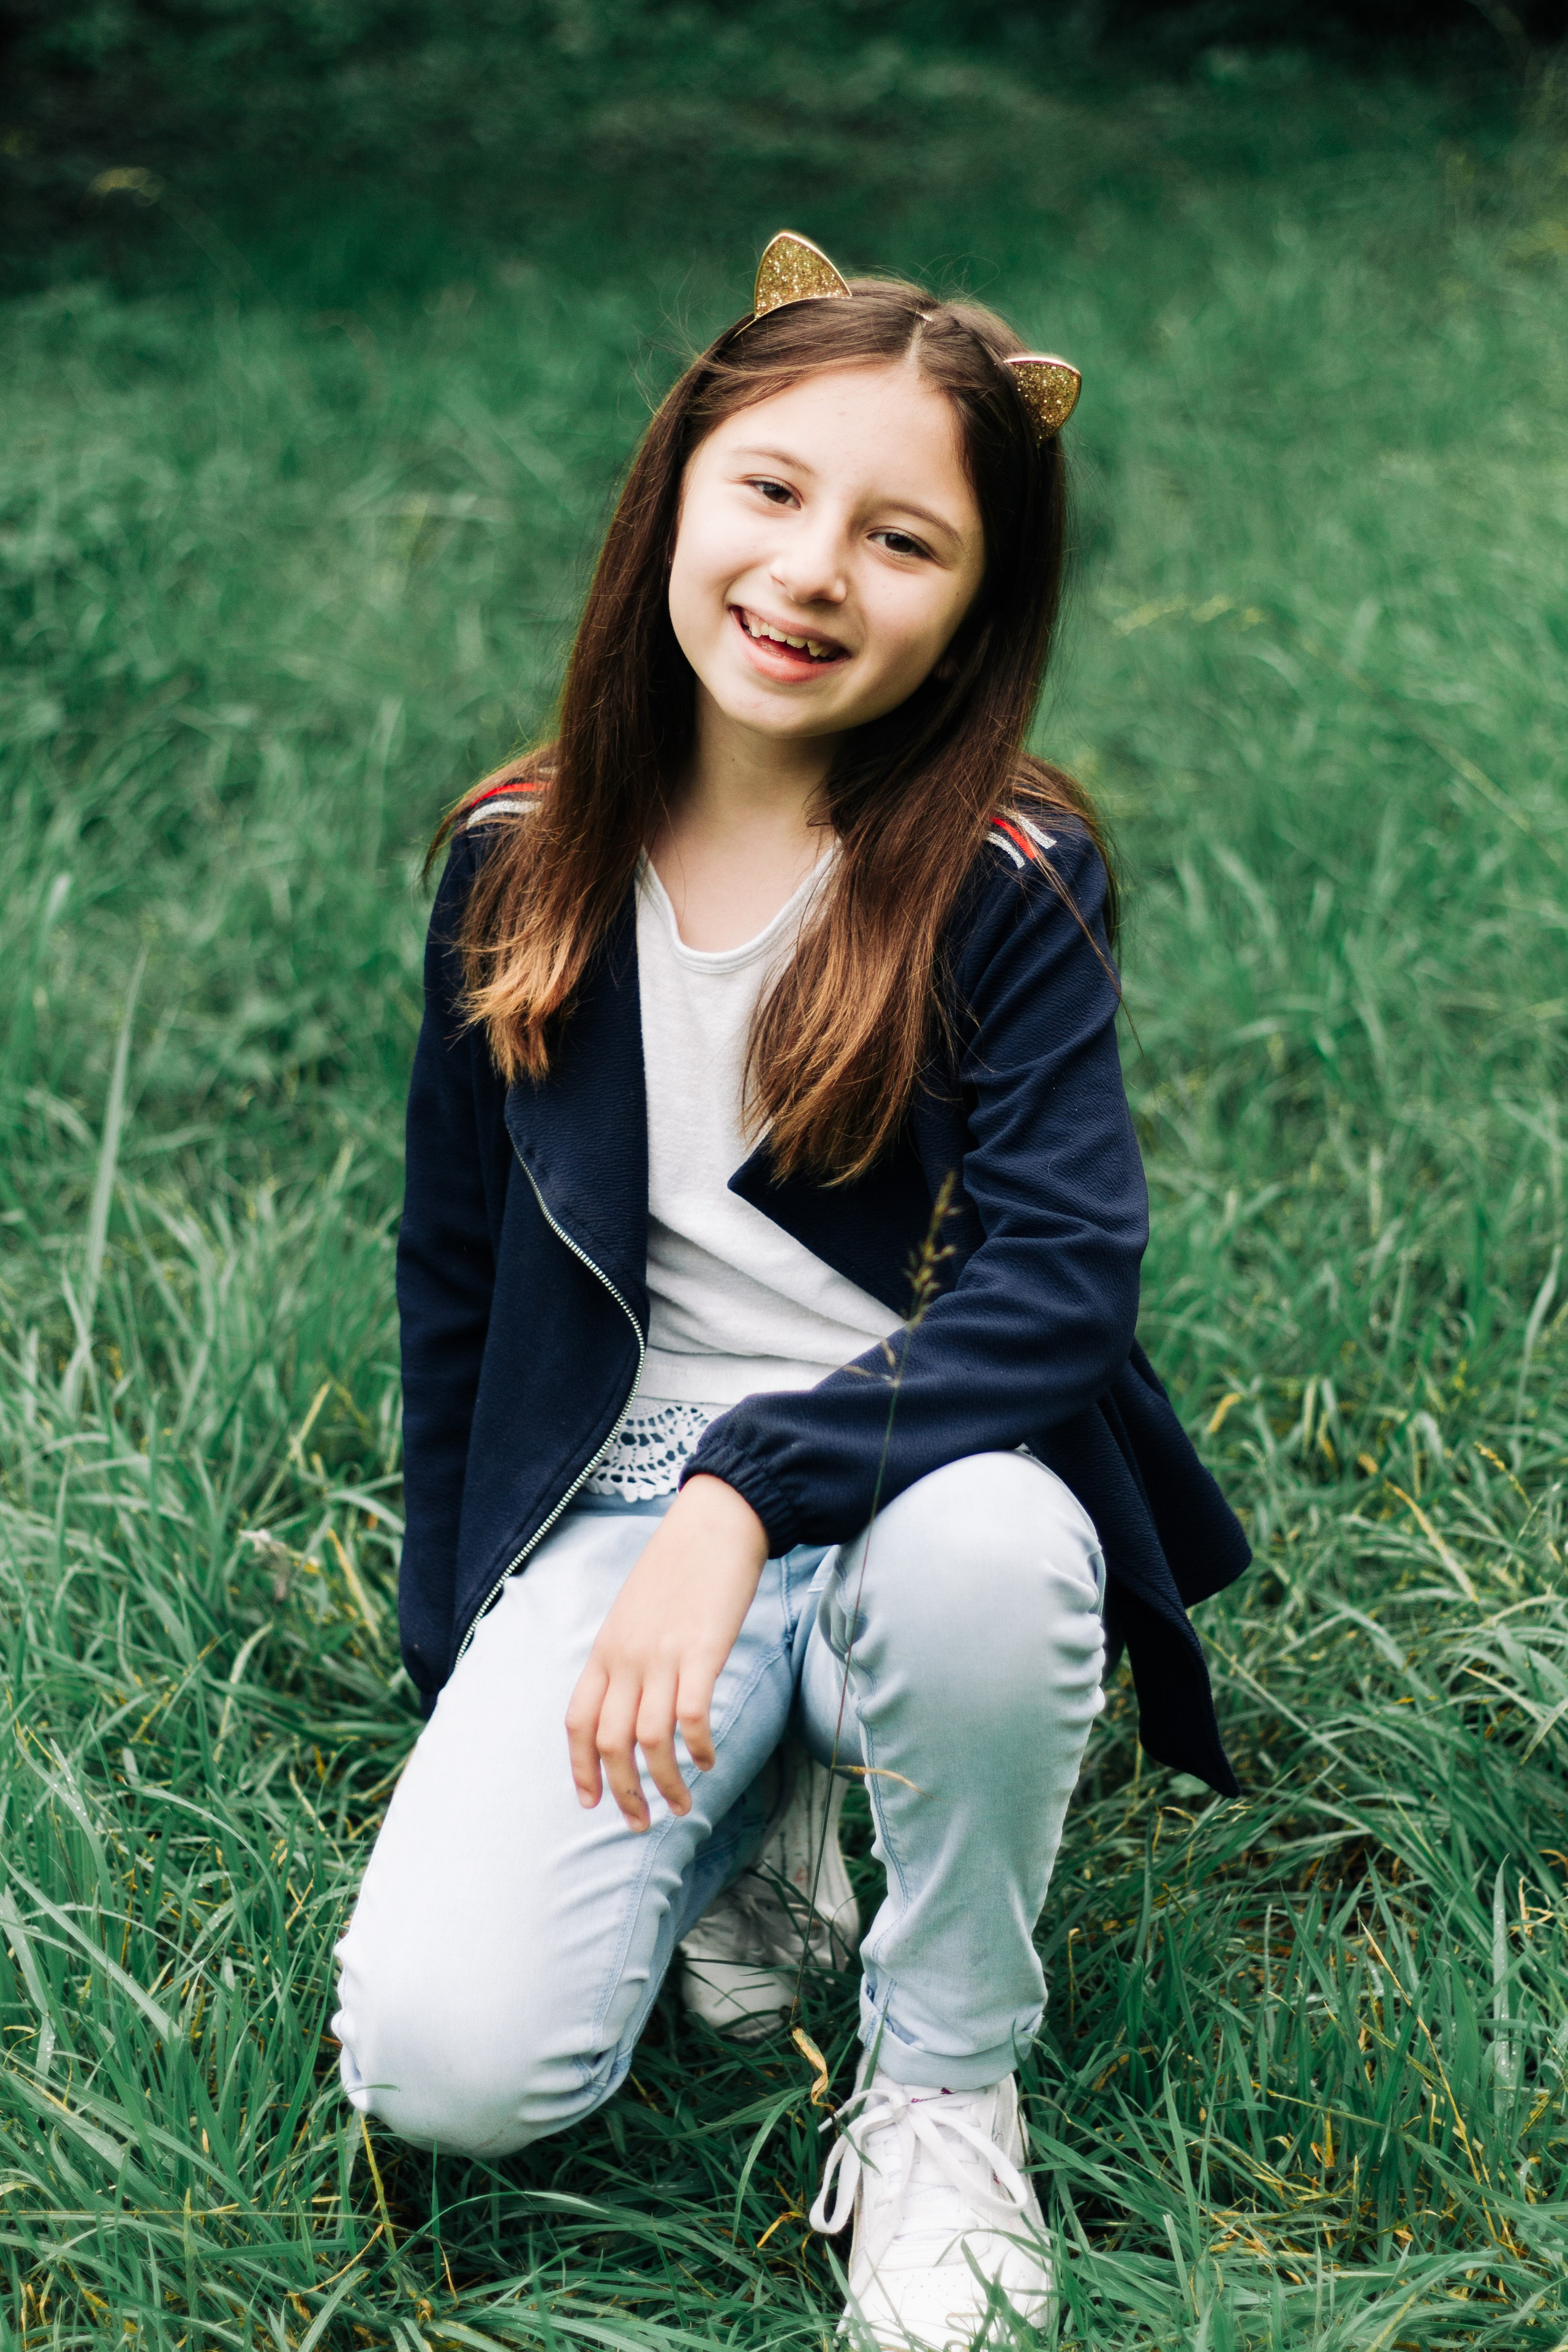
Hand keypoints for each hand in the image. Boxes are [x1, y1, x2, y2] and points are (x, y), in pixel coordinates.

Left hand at [564, 1475, 768, 1830]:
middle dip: (623, 1793)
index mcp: (604, 1650)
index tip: (591, 1803)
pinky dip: (697, 1749)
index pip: (577, 1722)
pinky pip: (690, 1717)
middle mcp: (625, 1658)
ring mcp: (661, 1656)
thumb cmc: (678, 1568)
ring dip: (665, 1784)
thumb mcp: (634, 1613)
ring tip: (683, 1807)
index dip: (580, 1769)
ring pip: (650, 1741)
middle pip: (610, 1743)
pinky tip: (708, 1760)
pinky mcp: (700, 1652)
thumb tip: (630, 1701)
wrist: (714, 1523)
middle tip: (641, 1824)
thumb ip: (626, 1656)